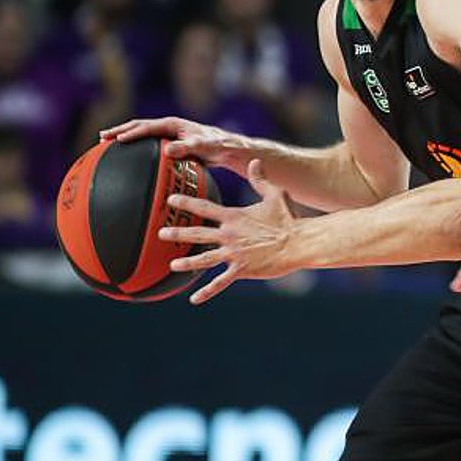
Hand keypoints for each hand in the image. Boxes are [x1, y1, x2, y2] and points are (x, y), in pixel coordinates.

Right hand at [101, 116, 249, 174]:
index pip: (147, 126)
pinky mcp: (173, 146)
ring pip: (144, 136)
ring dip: (126, 139)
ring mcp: (171, 136)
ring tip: (107, 147)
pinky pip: (151, 148)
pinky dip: (139, 152)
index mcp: (175, 124)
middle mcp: (171, 128)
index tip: (114, 140)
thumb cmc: (223, 146)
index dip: (130, 133)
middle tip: (100, 138)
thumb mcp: (207, 147)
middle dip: (120, 131)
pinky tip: (131, 165)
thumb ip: (189, 147)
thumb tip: (168, 150)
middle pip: (140, 127)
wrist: (234, 149)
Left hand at [158, 159, 298, 304]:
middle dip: (178, 233)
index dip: (186, 203)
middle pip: (197, 234)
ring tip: (172, 265)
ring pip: (204, 259)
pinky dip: (207, 291)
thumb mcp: (275, 194)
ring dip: (187, 263)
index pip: (205, 208)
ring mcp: (234, 253)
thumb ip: (260, 179)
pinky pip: (220, 282)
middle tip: (161, 233)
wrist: (299, 242)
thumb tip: (254, 161)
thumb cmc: (288, 218)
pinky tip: (194, 299)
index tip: (171, 199)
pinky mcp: (241, 269)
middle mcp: (230, 235)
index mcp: (234, 217)